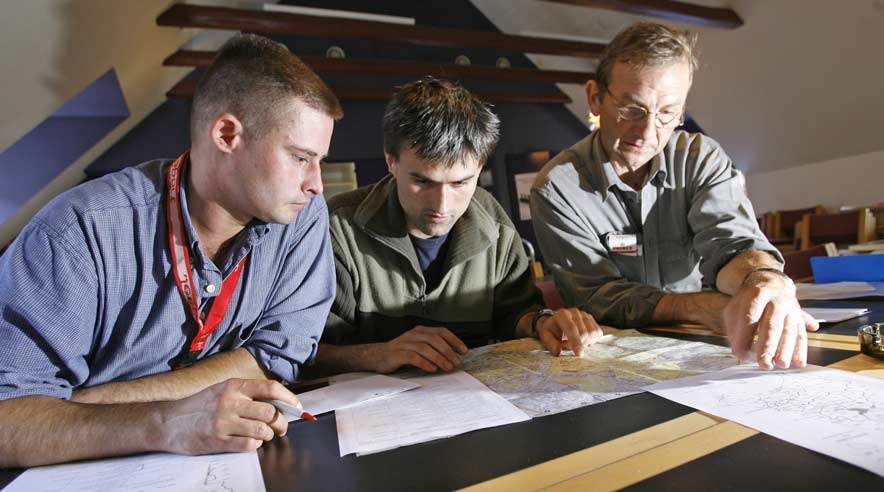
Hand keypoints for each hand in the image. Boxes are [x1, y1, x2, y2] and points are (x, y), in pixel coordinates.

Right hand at [158, 378, 297, 454]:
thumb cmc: (198, 407)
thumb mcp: (221, 391)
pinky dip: (255, 446)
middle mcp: (229, 402)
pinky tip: (249, 443)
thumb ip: (246, 394)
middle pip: (270, 412)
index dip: (289, 398)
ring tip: (263, 436)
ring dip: (268, 436)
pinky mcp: (217, 440)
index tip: (297, 407)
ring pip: (263, 430)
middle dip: (281, 423)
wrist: (166, 422)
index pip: (270, 388)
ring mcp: (223, 421)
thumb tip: (278, 402)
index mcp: (232, 386)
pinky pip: (249, 445)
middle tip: (280, 428)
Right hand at [370, 326, 468, 372]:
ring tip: (448, 368)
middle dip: (448, 351)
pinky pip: (413, 357)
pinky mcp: (397, 353)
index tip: (464, 351)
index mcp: (420, 331)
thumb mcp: (417, 347)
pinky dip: (425, 363)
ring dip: (439, 358)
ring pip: (425, 348)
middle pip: (435, 339)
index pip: (441, 331)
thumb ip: (432, 349)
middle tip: (457, 362)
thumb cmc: (400, 353)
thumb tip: (453, 358)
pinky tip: (432, 369)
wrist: (376, 356)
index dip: (454, 341)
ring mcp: (404, 343)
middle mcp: (413, 334)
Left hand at [536, 307, 602, 356]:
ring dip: (586, 342)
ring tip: (576, 342)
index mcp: (562, 315)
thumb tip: (559, 351)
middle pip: (584, 333)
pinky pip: (598, 333)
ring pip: (593, 333)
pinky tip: (583, 340)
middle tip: (568, 346)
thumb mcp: (545, 337)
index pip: (572, 329)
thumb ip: (551, 344)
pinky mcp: (591, 319)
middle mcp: (575, 312)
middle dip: (578, 344)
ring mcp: (584, 315)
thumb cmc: (550, 330)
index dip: (576, 342)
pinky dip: (592, 340)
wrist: (554, 322)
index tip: (578, 354)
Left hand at [721, 271, 818, 368]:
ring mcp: (791, 310)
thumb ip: (734, 327)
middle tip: (763, 364)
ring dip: (786, 350)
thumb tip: (738, 350)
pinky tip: (798, 363)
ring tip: (781, 365)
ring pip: (790, 331)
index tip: (740, 354)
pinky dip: (801, 350)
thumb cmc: (748, 300)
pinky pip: (802, 335)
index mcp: (757, 295)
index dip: (744, 337)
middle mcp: (777, 301)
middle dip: (768, 346)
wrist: (773, 283)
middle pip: (772, 325)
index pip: (749, 317)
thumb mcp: (735, 307)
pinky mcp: (800, 319)